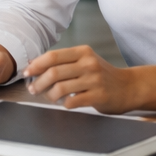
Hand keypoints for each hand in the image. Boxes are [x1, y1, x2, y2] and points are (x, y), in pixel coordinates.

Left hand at [24, 45, 138, 114]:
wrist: (129, 87)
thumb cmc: (101, 75)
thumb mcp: (85, 61)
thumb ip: (63, 62)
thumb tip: (33, 64)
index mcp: (83, 52)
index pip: (53, 56)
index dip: (36, 65)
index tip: (27, 73)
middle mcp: (89, 63)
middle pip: (54, 72)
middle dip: (39, 82)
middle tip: (33, 89)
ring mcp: (95, 80)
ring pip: (61, 88)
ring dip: (49, 95)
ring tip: (48, 97)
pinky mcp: (99, 96)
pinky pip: (73, 101)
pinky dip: (64, 103)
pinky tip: (64, 103)